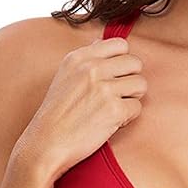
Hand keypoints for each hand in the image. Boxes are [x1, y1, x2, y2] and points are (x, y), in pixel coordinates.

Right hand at [14, 35, 146, 180]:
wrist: (47, 144)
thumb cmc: (57, 115)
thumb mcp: (65, 77)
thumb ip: (86, 60)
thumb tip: (101, 44)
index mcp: (80, 57)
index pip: (120, 45)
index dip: (123, 63)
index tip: (115, 78)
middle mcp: (92, 68)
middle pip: (135, 63)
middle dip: (131, 80)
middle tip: (119, 96)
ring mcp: (104, 88)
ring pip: (140, 84)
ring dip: (132, 99)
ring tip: (115, 110)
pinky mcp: (113, 110)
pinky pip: (137, 107)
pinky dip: (128, 118)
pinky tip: (113, 123)